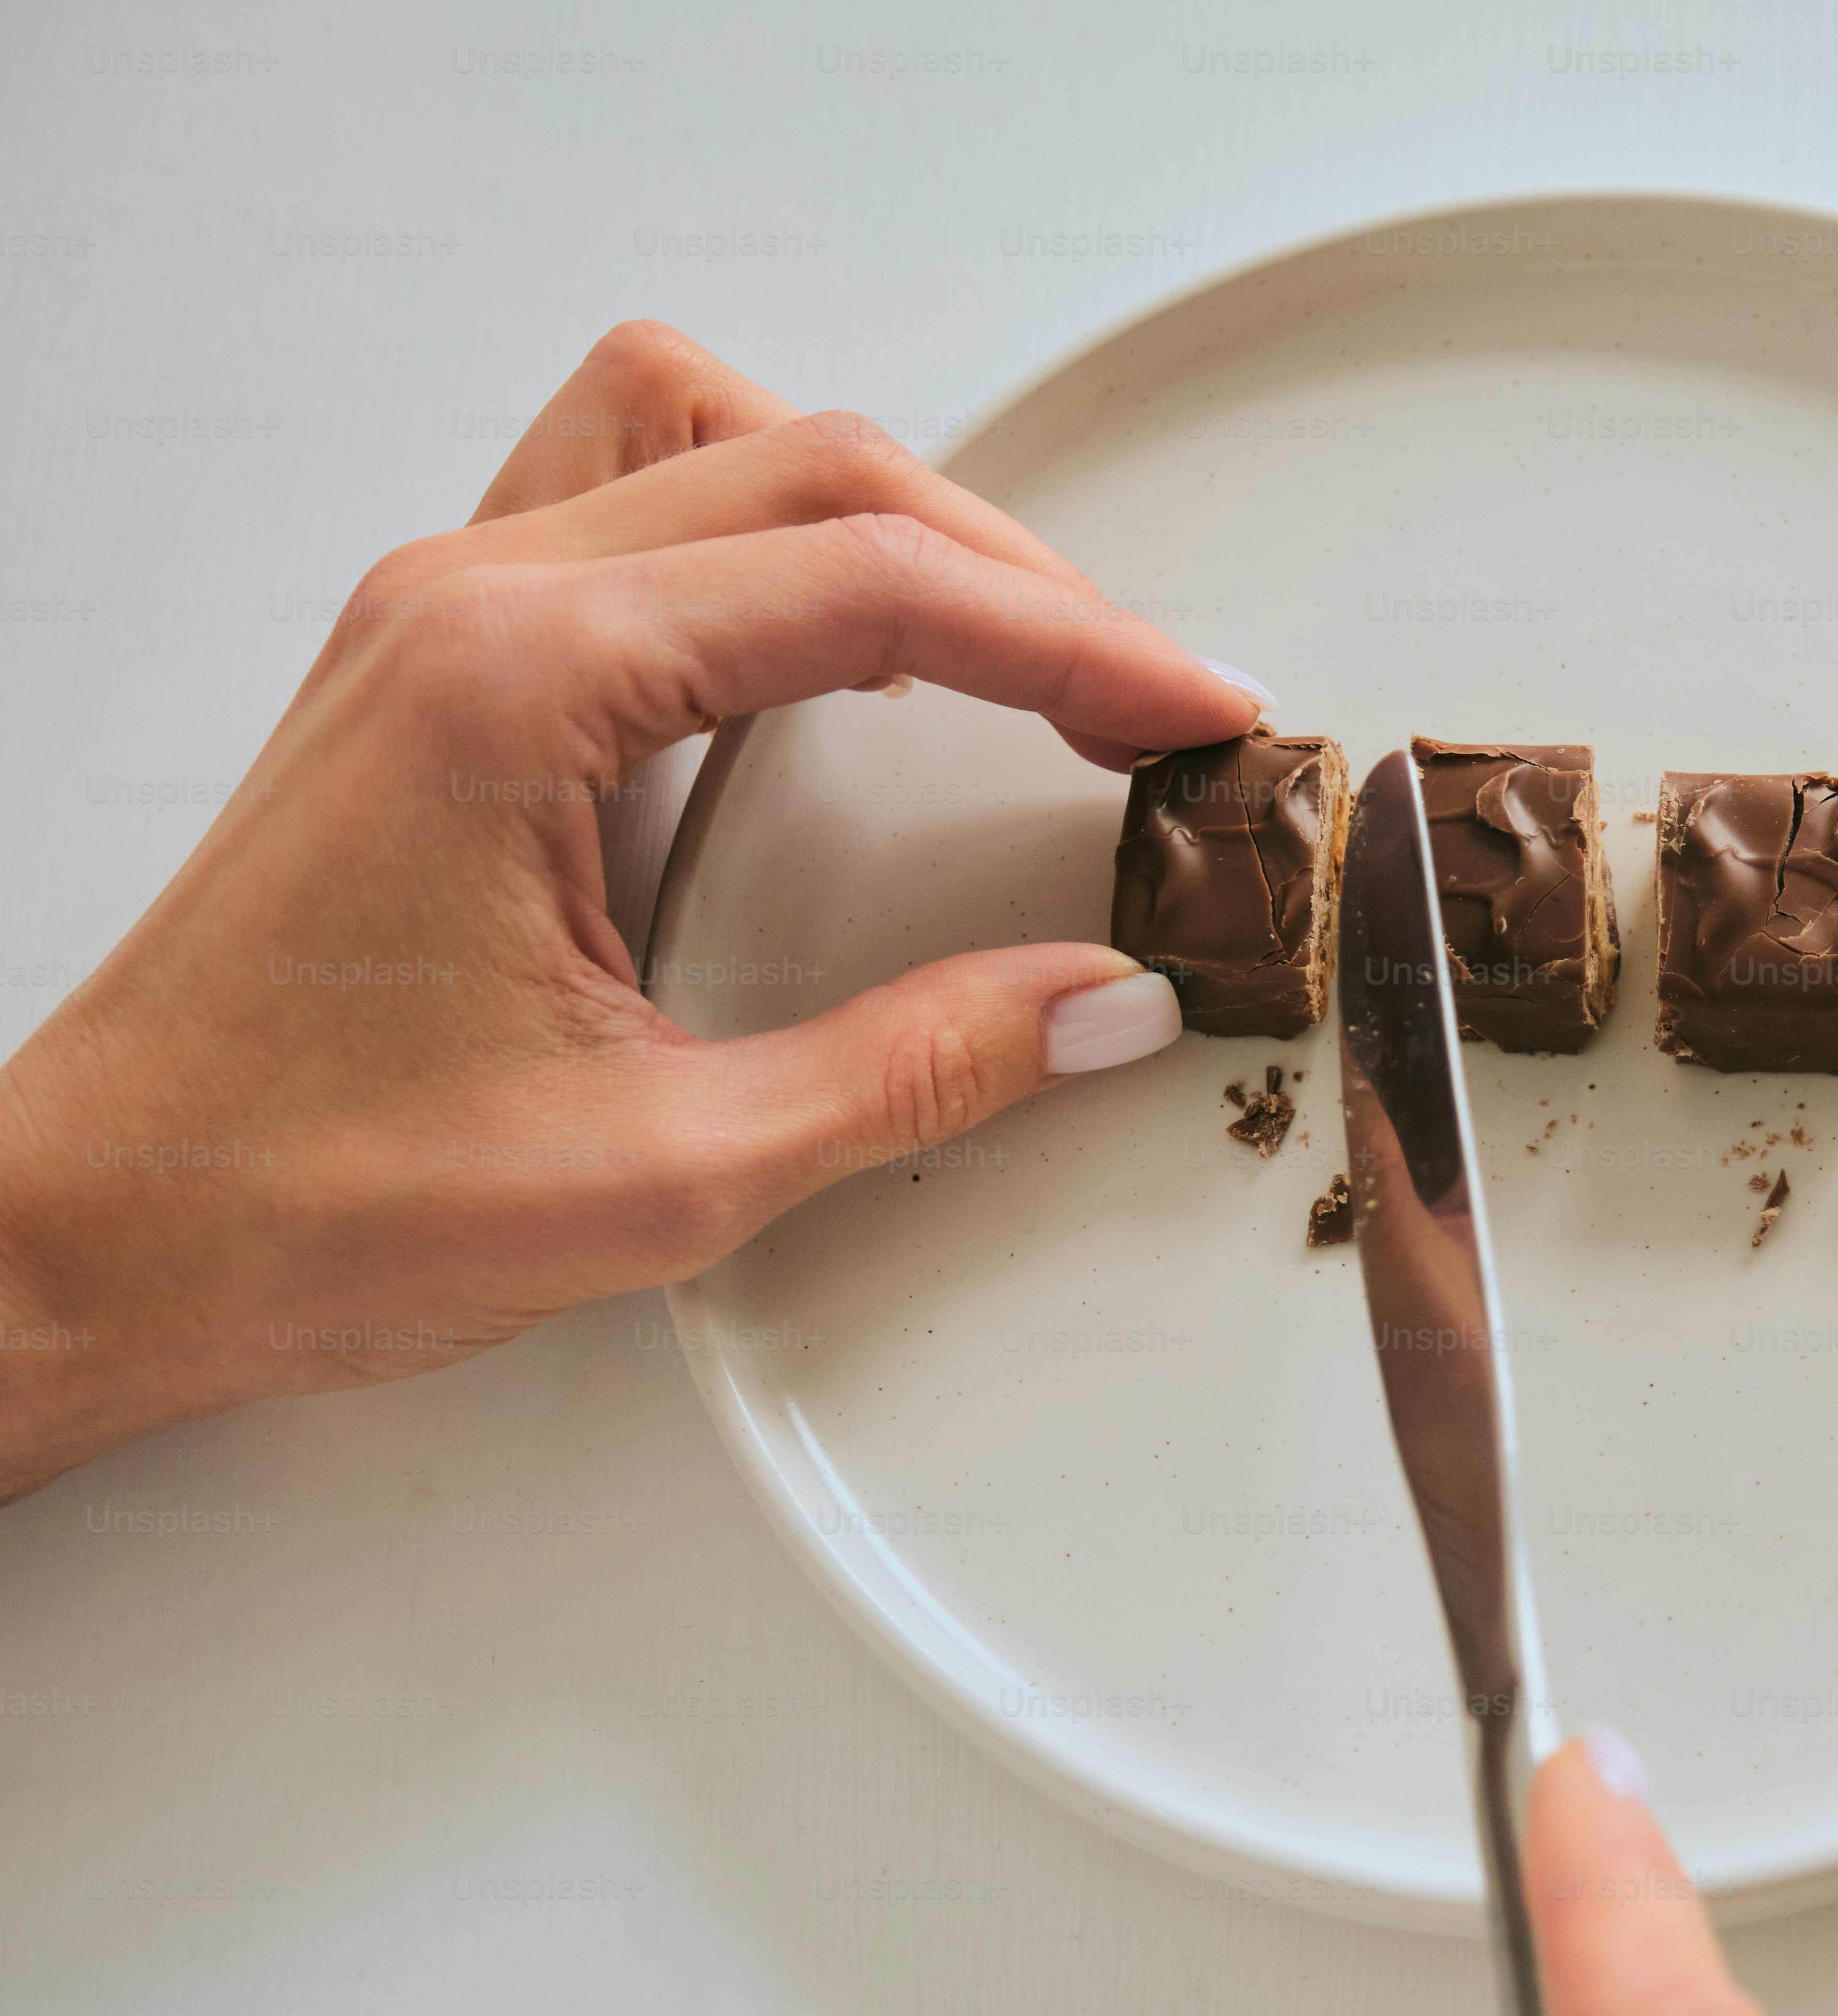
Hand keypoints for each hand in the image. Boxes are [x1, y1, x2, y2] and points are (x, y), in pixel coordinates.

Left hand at [0, 322, 1265, 1501]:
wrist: (97, 1227)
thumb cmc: (306, 1196)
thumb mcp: (663, 1172)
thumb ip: (910, 1071)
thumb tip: (1097, 1004)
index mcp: (515, 688)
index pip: (866, 587)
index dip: (1071, 643)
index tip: (1191, 707)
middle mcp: (468, 604)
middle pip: (811, 469)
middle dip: (1015, 573)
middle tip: (1145, 697)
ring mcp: (439, 613)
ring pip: (708, 430)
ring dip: (879, 510)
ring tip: (1010, 638)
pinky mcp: (435, 660)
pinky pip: (631, 497)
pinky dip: (769, 532)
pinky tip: (844, 645)